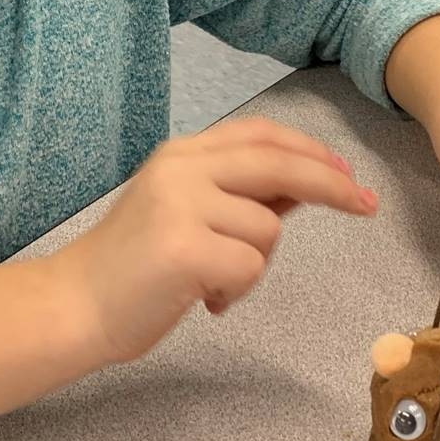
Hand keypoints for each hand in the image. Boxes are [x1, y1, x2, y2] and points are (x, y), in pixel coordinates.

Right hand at [56, 118, 377, 363]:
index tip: (345, 172)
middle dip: (331, 184)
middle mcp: (181, 169)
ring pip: (268, 228)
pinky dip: (237, 291)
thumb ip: (237, 194)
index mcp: (181, 154)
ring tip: (212, 283)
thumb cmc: (132, 267)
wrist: (73, 306)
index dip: (310, 150)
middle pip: (279, 164)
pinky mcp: (184, 249)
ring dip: (254, 265)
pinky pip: (250, 266)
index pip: (260, 134)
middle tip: (366, 204)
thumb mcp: (184, 211)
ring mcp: (181, 206)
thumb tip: (304, 186)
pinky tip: (204, 299)